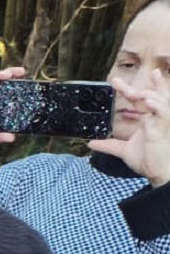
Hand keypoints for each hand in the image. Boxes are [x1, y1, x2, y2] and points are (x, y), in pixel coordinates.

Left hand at [89, 70, 169, 186]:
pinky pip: (162, 114)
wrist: (158, 172)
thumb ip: (108, 145)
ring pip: (157, 100)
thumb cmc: (148, 160)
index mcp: (148, 119)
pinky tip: (149, 102)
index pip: (141, 100)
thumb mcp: (123, 150)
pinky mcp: (162, 130)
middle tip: (115, 81)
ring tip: (130, 92)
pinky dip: (157, 106)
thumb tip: (91, 143)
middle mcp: (156, 118)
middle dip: (131, 88)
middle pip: (146, 96)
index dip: (131, 89)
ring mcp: (161, 122)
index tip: (118, 81)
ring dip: (144, 94)